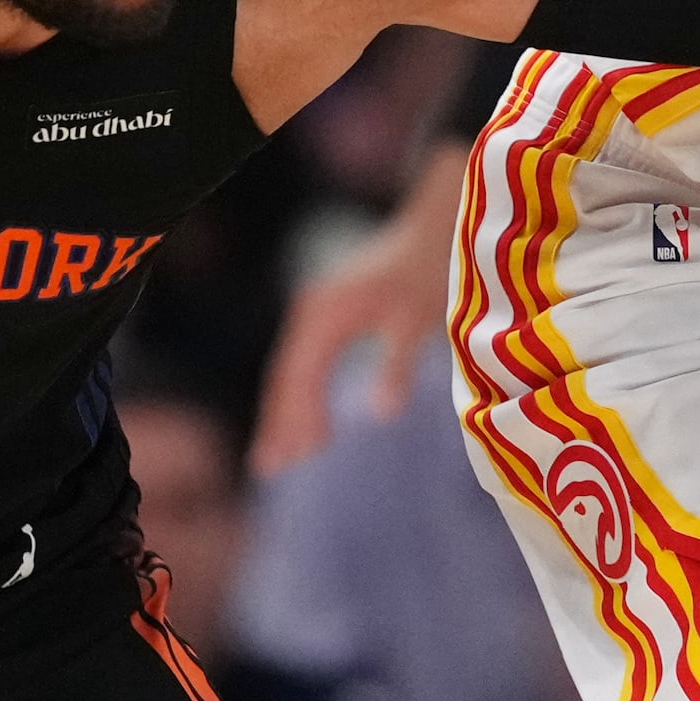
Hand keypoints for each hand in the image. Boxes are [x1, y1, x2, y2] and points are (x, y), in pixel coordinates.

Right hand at [253, 191, 447, 475]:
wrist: (431, 232)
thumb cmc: (428, 275)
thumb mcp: (417, 321)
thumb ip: (398, 365)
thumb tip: (383, 415)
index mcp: (326, 314)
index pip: (301, 375)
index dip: (297, 416)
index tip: (299, 456)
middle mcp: (309, 311)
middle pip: (284, 376)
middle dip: (277, 422)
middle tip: (268, 468)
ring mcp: (311, 311)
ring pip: (288, 371)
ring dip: (282, 412)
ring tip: (274, 458)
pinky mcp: (321, 314)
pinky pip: (301, 361)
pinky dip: (297, 394)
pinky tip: (303, 423)